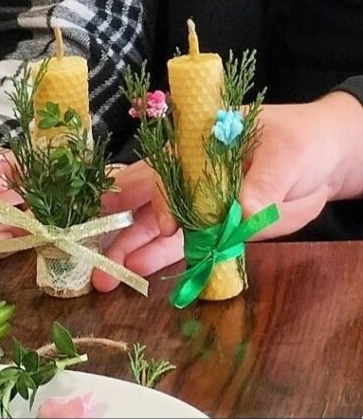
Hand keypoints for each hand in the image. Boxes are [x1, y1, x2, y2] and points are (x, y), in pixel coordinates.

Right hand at [95, 93, 362, 291]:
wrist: (326, 162)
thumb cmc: (301, 140)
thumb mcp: (286, 154)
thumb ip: (262, 182)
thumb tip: (244, 208)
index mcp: (194, 144)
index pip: (163, 170)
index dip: (152, 195)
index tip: (158, 223)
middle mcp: (186, 174)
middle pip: (143, 199)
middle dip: (115, 226)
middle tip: (91, 251)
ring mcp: (197, 203)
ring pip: (155, 227)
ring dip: (129, 250)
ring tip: (104, 278)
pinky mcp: (211, 227)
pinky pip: (180, 245)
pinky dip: (157, 259)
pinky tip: (135, 273)